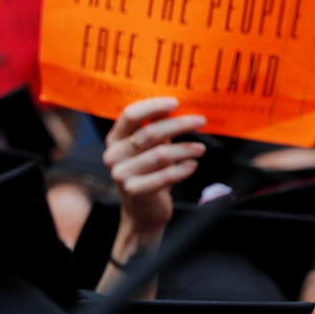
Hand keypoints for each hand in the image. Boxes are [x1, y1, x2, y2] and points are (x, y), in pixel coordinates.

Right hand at [103, 97, 206, 235]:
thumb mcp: (151, 146)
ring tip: (201, 148)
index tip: (177, 102)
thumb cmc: (150, 172)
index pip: (130, 115)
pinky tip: (192, 165)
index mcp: (115, 139)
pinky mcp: (134, 191)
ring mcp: (121, 174)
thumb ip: (156, 125)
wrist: (143, 211)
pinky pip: (164, 176)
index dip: (153, 106)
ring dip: (185, 149)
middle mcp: (113, 155)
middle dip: (179, 124)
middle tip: (201, 120)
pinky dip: (182, 169)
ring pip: (160, 154)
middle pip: (149, 132)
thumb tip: (175, 103)